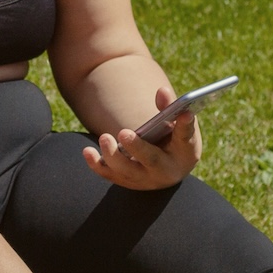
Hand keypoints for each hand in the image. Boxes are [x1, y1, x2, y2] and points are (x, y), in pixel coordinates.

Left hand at [82, 85, 201, 189]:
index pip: (185, 138)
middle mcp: (165, 171)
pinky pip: (109, 174)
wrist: (169, 167)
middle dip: (137, 148)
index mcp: (185, 154)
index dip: (185, 125)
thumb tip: (162, 91)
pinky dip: (96, 164)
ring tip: (105, 137)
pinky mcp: (126, 181)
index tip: (185, 113)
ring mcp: (144, 179)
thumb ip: (170, 107)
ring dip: (113, 155)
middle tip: (124, 132)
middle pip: (151, 161)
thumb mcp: (178, 125)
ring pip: (126, 171)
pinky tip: (87, 151)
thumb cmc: (175, 140)